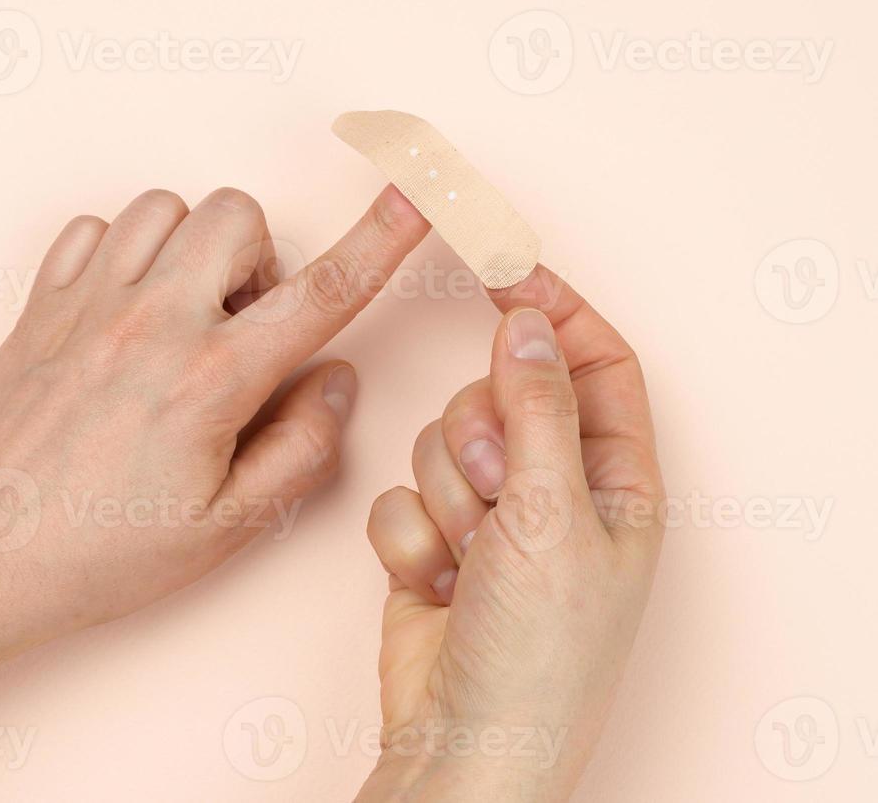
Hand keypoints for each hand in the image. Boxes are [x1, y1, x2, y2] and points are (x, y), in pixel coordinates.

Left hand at [0, 184, 427, 732]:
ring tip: (182, 311)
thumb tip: (335, 378)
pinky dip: (124, 250)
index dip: (380, 240)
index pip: (320, 294)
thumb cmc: (100, 553)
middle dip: (259, 257)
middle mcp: (149, 325)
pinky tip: (125, 306)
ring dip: (193, 247)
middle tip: (242, 322)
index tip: (412, 195)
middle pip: (236, 215)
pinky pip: (95, 226)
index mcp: (208, 383)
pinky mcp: (42, 303)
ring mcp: (89, 305)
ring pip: (166, 207)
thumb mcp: (227, 529)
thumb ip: (302, 448)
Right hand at [359, 266, 663, 801]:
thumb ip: (536, 407)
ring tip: (468, 556)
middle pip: (503, 391)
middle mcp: (554, 486)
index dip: (556, 311)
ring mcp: (491, 510)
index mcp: (616, 479)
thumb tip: (526, 322)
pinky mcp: (433, 534)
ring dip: (446, 494)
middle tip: (494, 492)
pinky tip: (435, 585)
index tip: (509, 271)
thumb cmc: (538, 653)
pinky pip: (402, 489)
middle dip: (482, 434)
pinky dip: (411, 536)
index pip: (596, 361)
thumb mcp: (550, 516)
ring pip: (443, 434)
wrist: (462, 746)